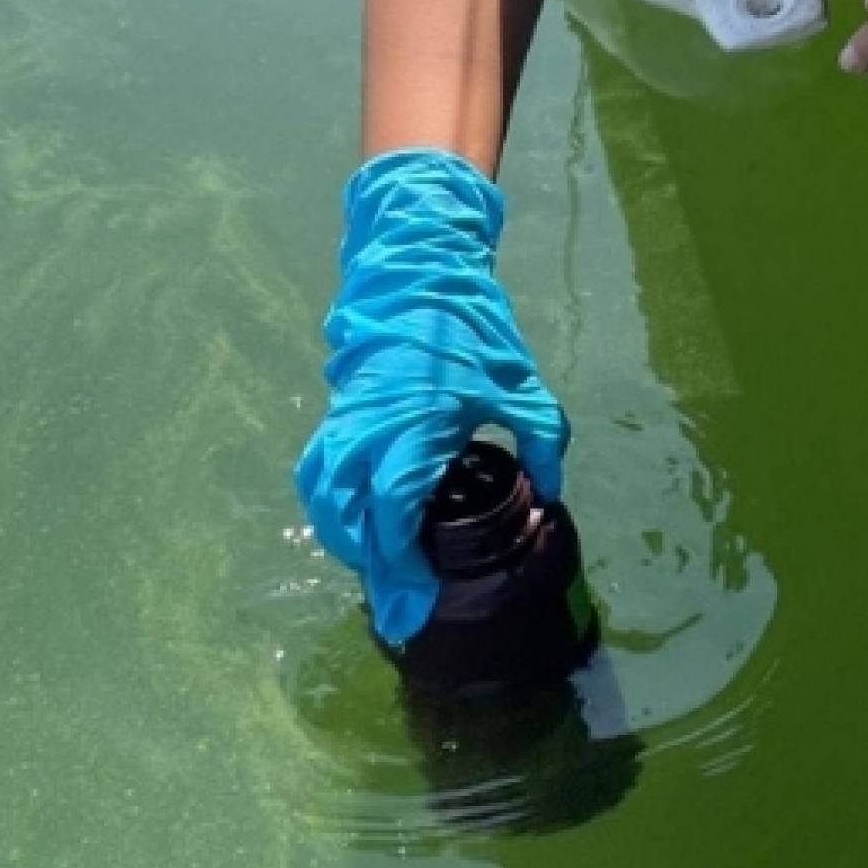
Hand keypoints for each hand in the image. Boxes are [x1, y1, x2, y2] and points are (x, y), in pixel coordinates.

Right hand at [294, 150, 568, 649]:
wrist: (420, 270)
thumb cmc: (473, 328)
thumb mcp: (523, 387)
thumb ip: (542, 444)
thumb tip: (548, 497)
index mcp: (417, 425)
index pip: (394, 512)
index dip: (400, 562)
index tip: (416, 596)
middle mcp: (371, 429)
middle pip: (346, 516)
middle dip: (368, 563)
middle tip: (396, 598)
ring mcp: (347, 420)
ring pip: (322, 495)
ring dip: (342, 536)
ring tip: (374, 565)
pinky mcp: (338, 412)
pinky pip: (319, 470)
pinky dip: (330, 505)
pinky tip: (355, 522)